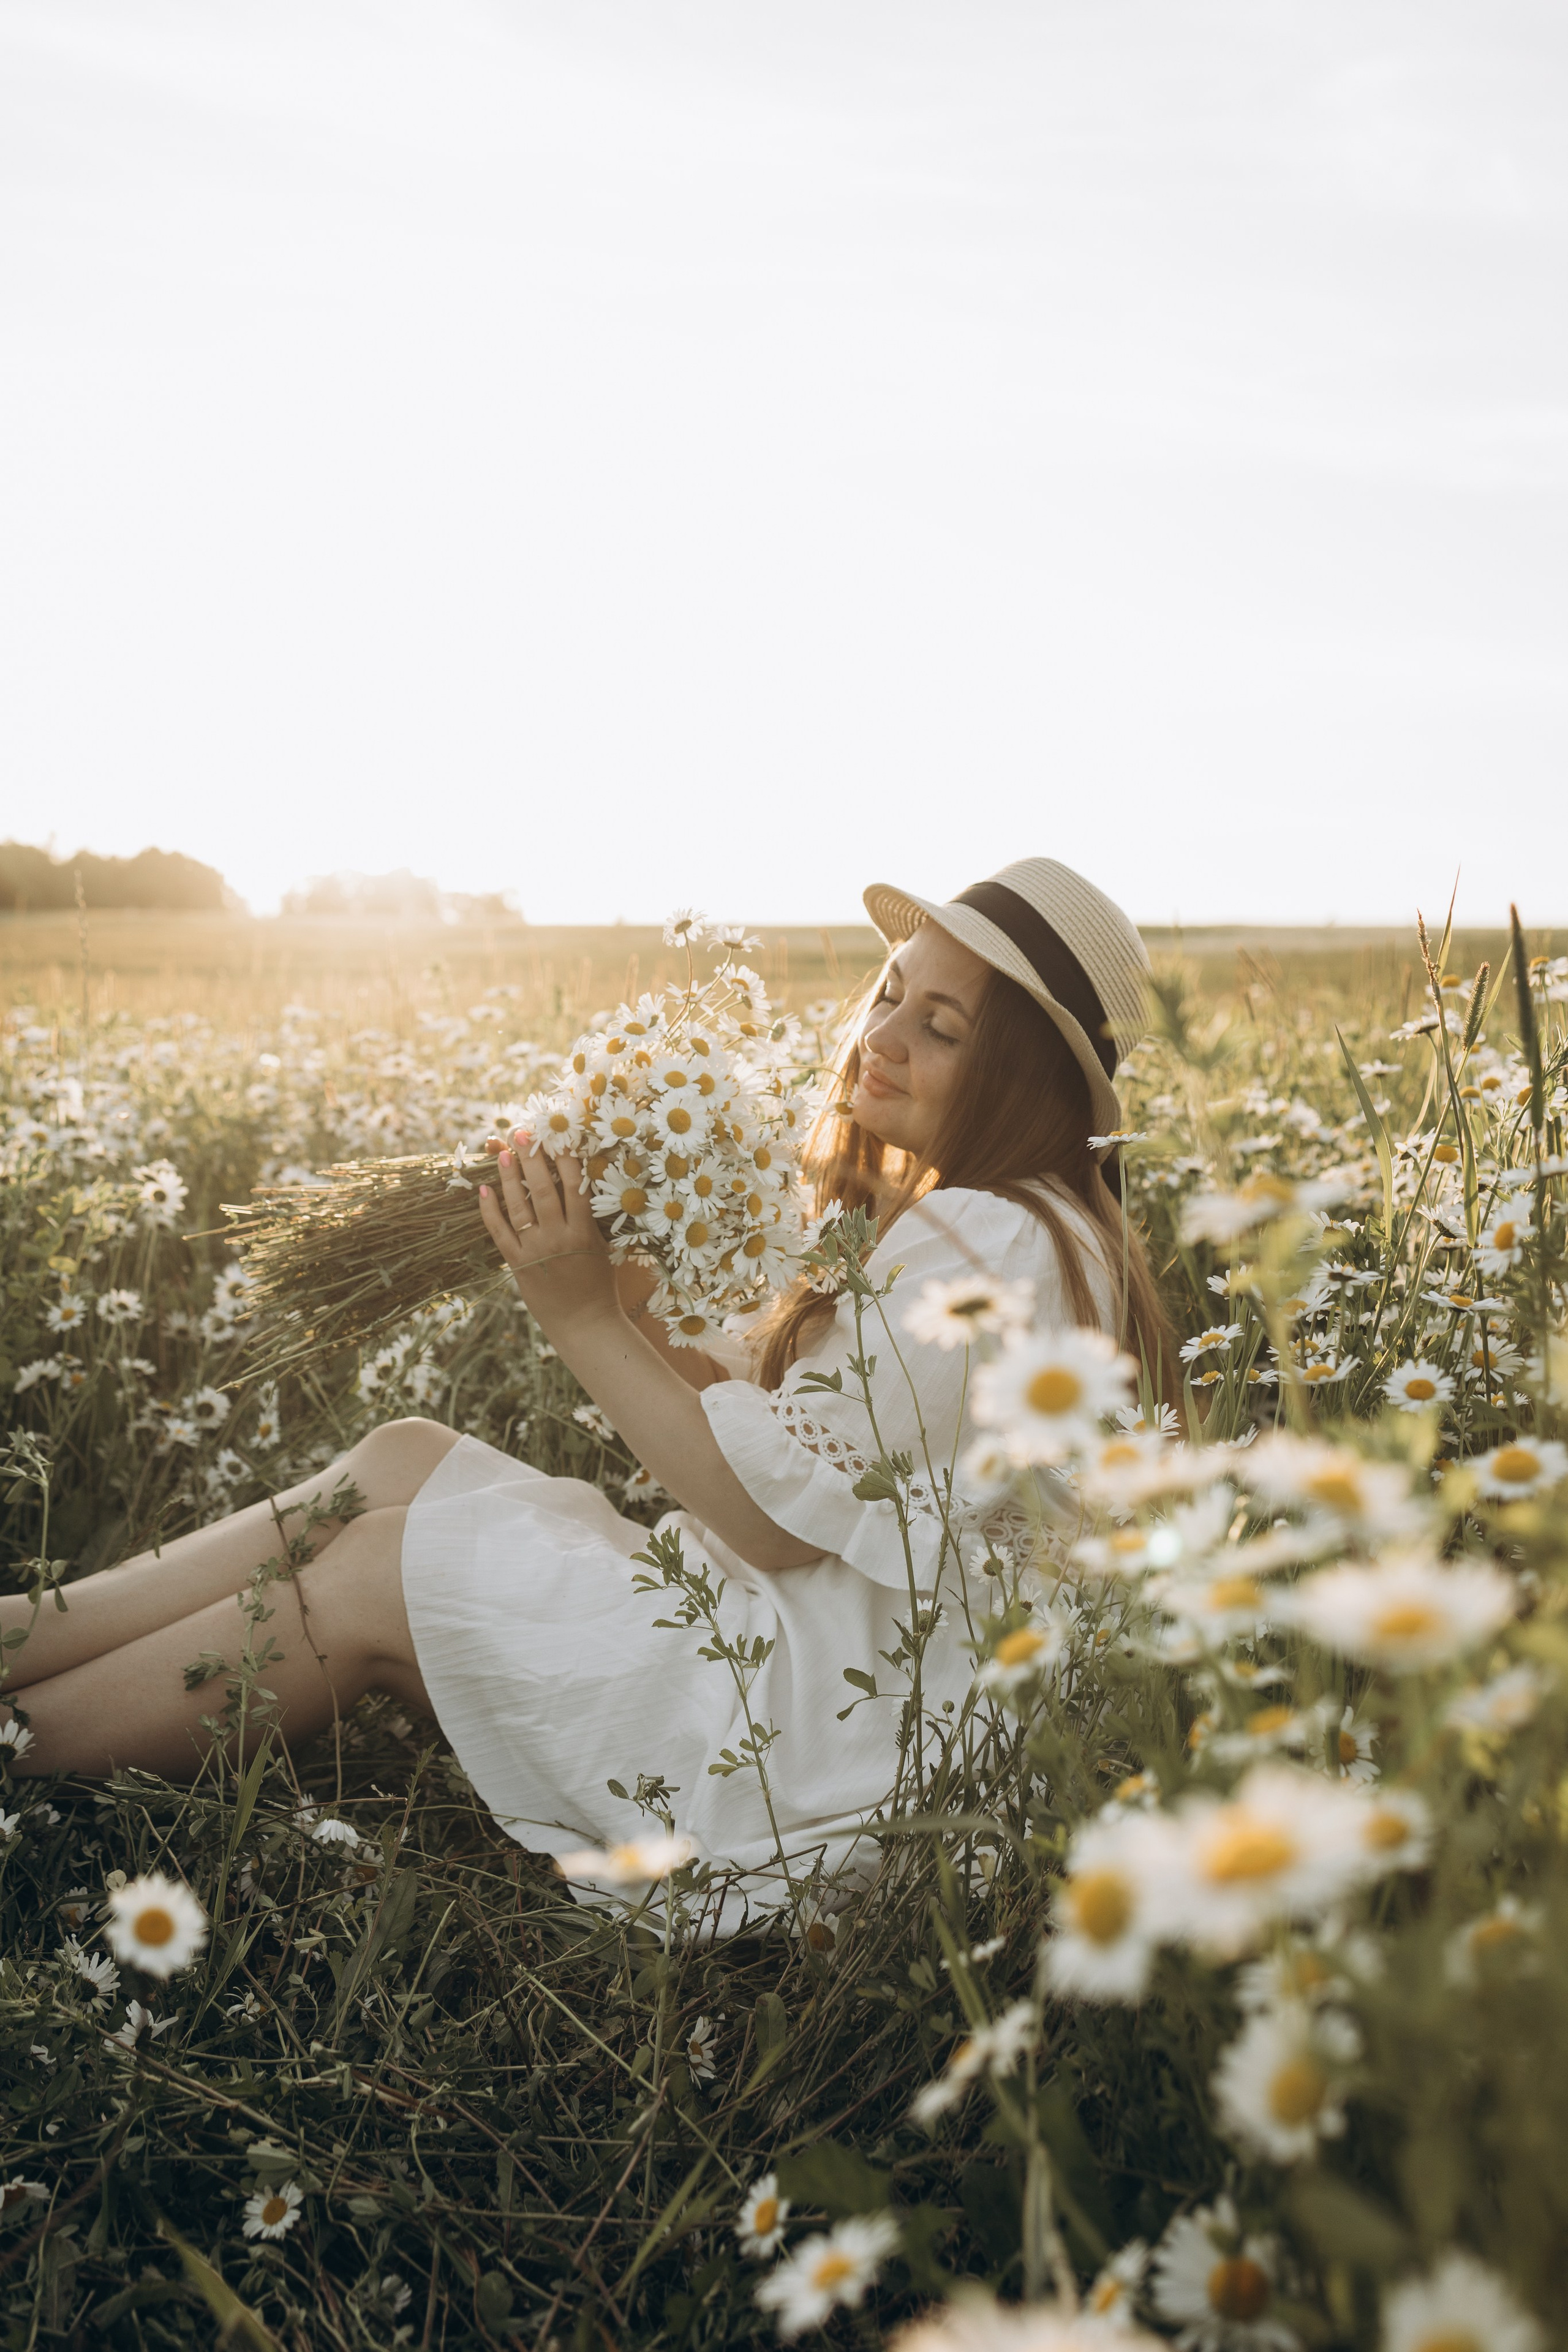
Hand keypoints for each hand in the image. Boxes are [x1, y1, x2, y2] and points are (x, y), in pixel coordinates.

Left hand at [478, 1132, 616, 1330]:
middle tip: (523, 1132)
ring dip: (509, 1177)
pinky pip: (500, 1233)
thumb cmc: (599, 1284)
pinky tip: (484, 1190)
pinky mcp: (517, 1264)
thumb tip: (576, 1184)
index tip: (557, 1136)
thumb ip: (588, 1218)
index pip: (574, 1186)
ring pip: (519, 1207)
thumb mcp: (601, 1247)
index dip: (565, 1158)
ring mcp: (536, 1251)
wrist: (584, 1324)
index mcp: (584, 1232)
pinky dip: (490, 1211)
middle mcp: (558, 1237)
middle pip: (544, 1189)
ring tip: (503, 1152)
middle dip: (532, 1158)